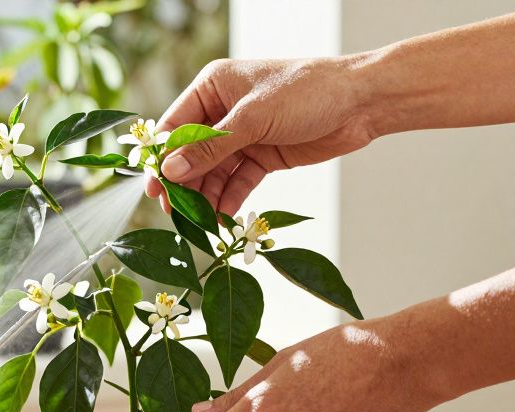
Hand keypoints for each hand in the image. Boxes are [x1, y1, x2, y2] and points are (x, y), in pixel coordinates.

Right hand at [146, 55, 377, 215]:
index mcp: (214, 86)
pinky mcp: (262, 155)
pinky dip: (229, 198)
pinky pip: (236, 181)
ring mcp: (243, 135)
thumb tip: (171, 170)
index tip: (154, 189)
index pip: (175, 125)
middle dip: (184, 183)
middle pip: (191, 153)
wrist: (361, 103)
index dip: (162, 158)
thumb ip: (211, 148)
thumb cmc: (306, 92)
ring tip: (202, 222)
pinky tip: (223, 216)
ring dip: (206, 196)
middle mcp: (223, 110)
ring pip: (213, 171)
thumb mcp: (253, 119)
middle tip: (176, 213)